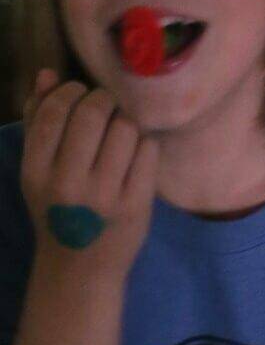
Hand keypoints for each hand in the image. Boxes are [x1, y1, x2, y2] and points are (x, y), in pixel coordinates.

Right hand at [20, 70, 158, 278]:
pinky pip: (149, 149)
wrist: (79, 270)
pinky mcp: (136, 205)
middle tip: (105, 109)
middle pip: (94, 113)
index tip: (79, 96)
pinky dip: (145, 145)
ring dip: (127, 122)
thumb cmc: (57, 209)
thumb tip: (47, 74)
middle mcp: (67, 185)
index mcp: (35, 173)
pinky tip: (135, 158)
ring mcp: (104, 197)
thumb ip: (38, 119)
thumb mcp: (38, 170)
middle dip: (104, 101)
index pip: (54, 112)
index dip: (71, 92)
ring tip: (120, 135)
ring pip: (126, 127)